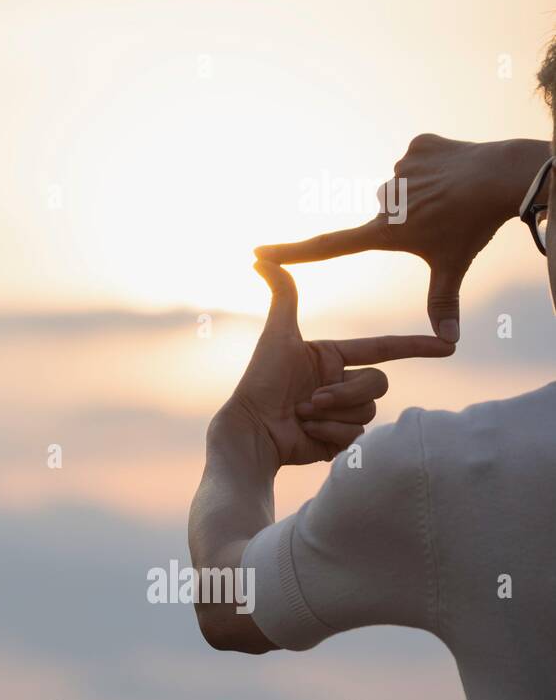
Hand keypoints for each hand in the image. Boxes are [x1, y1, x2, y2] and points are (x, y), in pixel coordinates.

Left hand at [223, 260, 455, 466]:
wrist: (252, 429)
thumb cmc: (260, 381)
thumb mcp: (277, 336)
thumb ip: (282, 296)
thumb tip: (263, 259)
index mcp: (332, 357)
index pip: (383, 349)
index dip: (416, 347)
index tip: (447, 345)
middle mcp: (341, 383)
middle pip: (378, 383)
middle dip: (347, 392)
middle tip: (312, 398)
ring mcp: (342, 413)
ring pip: (368, 411)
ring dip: (333, 412)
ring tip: (302, 413)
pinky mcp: (340, 440)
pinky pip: (356, 434)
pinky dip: (329, 432)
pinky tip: (304, 431)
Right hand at [254, 135, 551, 342]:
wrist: (506, 176)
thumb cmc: (476, 226)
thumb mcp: (455, 265)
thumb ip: (444, 302)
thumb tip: (450, 343)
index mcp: (385, 232)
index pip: (328, 247)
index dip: (291, 252)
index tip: (259, 253)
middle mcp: (384, 201)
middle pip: (387, 213)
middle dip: (408, 216)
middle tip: (443, 218)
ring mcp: (400, 170)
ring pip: (405, 185)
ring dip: (424, 191)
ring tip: (456, 194)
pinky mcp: (418, 146)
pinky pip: (421, 158)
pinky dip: (436, 165)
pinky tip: (457, 170)